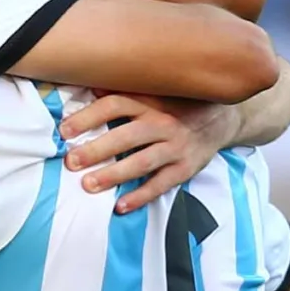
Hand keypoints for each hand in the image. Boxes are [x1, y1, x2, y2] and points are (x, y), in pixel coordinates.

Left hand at [59, 93, 236, 212]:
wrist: (224, 119)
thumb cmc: (178, 104)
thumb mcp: (156, 92)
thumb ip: (126, 90)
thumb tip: (92, 84)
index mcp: (152, 101)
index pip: (116, 105)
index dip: (89, 116)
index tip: (64, 131)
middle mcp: (164, 123)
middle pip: (127, 135)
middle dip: (97, 149)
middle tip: (71, 161)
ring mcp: (176, 147)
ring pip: (142, 162)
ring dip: (114, 174)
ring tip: (88, 184)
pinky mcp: (186, 168)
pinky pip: (162, 184)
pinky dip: (141, 196)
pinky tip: (120, 206)